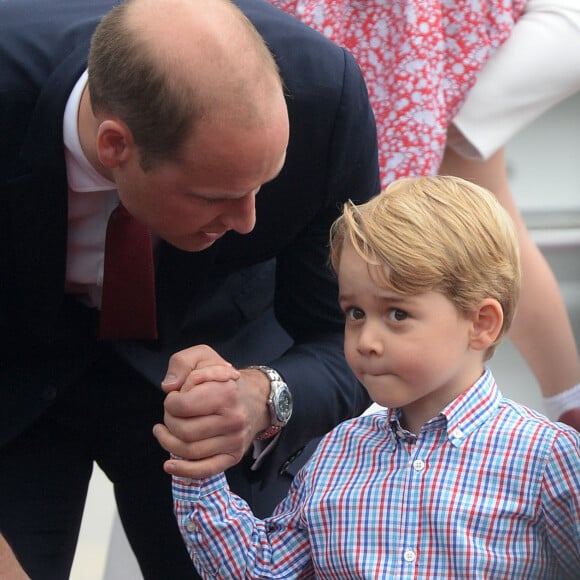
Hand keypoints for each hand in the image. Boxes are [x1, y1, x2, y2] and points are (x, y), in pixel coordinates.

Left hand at [153, 345, 270, 477]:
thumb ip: (181, 363)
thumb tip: (168, 387)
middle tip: (172, 413)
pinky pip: (206, 470)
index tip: (174, 397)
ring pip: (189, 451)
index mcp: (225, 393)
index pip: (182, 406)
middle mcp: (233, 419)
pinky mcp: (233, 456)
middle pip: (183, 431)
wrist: (257, 397)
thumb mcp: (204, 356)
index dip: (170, 402)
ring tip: (164, 431)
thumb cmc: (224, 378)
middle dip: (169, 422)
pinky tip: (169, 465)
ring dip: (169, 442)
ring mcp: (234, 440)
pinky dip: (184, 471)